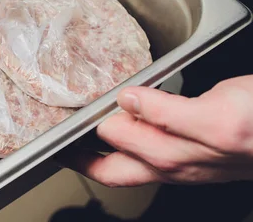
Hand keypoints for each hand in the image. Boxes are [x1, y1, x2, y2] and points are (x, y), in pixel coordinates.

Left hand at [60, 76, 252, 186]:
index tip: (56, 129)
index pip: (108, 159)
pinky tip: (122, 119)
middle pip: (111, 169)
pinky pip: (148, 146)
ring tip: (77, 131)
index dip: (77, 146)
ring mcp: (180, 159)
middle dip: (79, 157)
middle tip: (56, 139)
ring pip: (127, 160)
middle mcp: (169, 163)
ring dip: (98, 148)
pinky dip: (126, 136)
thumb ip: (166, 113)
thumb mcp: (215, 118)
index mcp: (169, 158)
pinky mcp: (191, 147)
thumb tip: (127, 103)